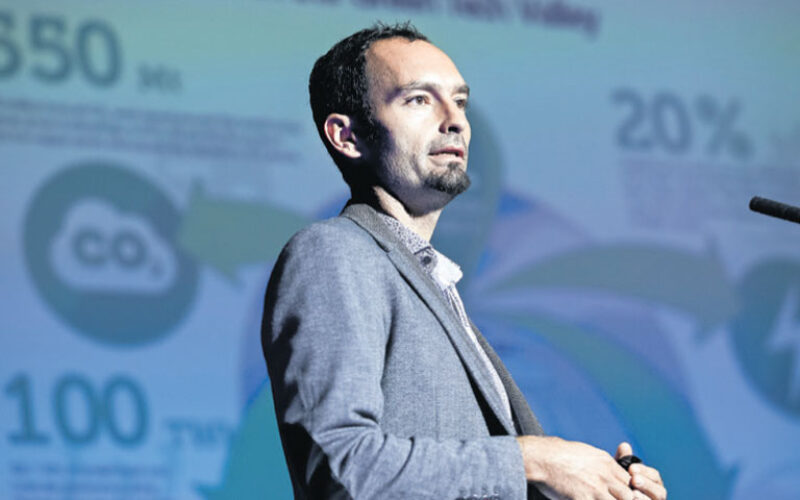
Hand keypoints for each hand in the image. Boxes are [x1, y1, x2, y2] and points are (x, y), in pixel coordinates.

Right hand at [516, 436, 634, 499]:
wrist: (542, 457)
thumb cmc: (560, 454)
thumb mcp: (587, 452)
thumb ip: (601, 463)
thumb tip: (609, 469)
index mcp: (606, 463)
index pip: (630, 481)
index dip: (629, 491)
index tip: (622, 496)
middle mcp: (604, 475)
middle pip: (629, 495)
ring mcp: (594, 488)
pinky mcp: (583, 498)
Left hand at [615, 443, 666, 499]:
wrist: (610, 496)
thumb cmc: (615, 487)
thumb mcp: (617, 474)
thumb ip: (621, 462)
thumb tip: (624, 446)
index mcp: (652, 485)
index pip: (655, 477)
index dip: (645, 472)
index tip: (631, 468)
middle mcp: (655, 497)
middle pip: (660, 492)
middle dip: (647, 485)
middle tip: (634, 479)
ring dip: (644, 498)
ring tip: (632, 493)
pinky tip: (629, 499)